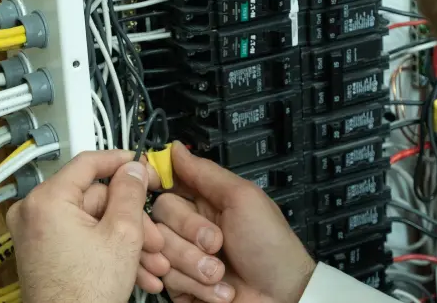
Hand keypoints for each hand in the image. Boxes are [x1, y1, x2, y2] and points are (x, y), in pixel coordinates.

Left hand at [6, 150, 169, 302]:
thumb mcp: (122, 235)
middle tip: (154, 237)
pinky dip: (106, 251)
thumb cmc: (83, 295)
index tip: (142, 166)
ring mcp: (35, 235)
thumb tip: (132, 168)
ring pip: (92, 224)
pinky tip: (135, 271)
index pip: (88, 163)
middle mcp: (33, 213)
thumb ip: (130, 193)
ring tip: (151, 263)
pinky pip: (80, 240)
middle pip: (95, 199)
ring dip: (125, 242)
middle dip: (131, 221)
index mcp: (47, 200)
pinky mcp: (42, 253)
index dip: (122, 162)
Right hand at [153, 142, 315, 302]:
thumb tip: (177, 148)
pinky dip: (190, 285)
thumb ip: (205, 173)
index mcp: (204, 199)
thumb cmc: (270, 248)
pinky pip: (162, 277)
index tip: (157, 185)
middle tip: (216, 244)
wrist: (279, 297)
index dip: (157, 183)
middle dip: (189, 233)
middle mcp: (189, 225)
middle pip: (159, 215)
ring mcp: (182, 255)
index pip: (165, 181)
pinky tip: (212, 288)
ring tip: (219, 273)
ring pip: (158, 248)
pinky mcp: (177, 283)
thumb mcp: (243, 199)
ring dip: (193, 264)